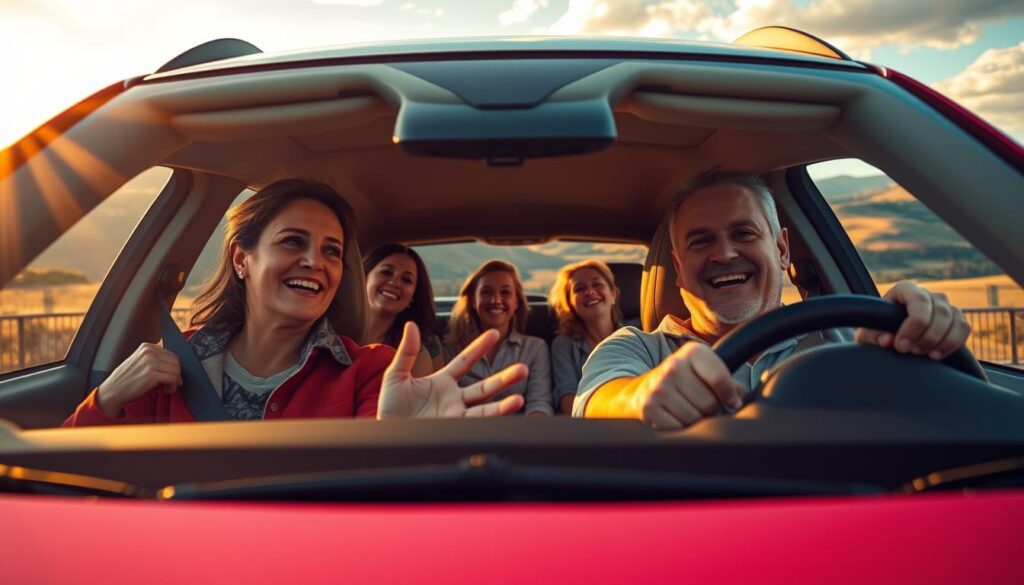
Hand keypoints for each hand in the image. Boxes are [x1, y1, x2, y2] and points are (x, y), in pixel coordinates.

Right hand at [97, 342, 181, 416]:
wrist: (113, 391)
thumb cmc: (127, 379)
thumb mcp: (140, 361)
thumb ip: (155, 358)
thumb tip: (176, 364)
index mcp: (147, 347)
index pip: (172, 355)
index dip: (175, 367)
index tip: (172, 377)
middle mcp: (149, 351)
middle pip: (176, 362)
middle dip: (177, 374)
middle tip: (171, 384)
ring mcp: (150, 362)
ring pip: (176, 370)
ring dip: (175, 381)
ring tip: (167, 387)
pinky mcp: (151, 374)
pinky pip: (173, 378)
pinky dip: (172, 386)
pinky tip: (166, 390)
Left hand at [377, 322, 526, 418]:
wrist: (384, 432)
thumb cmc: (389, 406)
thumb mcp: (396, 374)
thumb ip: (407, 351)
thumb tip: (411, 324)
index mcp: (442, 382)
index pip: (465, 361)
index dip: (479, 348)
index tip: (494, 333)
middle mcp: (453, 398)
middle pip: (484, 387)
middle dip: (504, 378)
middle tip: (523, 369)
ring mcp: (455, 415)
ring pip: (484, 408)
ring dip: (503, 404)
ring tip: (520, 398)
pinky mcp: (452, 429)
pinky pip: (475, 424)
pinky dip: (490, 420)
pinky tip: (502, 415)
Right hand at [632, 342, 743, 430]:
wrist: (647, 388)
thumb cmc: (686, 381)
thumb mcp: (706, 372)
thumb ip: (729, 383)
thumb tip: (739, 399)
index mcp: (693, 352)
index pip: (720, 379)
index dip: (730, 396)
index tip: (731, 401)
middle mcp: (673, 366)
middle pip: (710, 403)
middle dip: (712, 410)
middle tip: (704, 406)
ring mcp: (659, 387)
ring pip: (695, 418)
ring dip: (696, 421)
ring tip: (689, 411)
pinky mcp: (648, 407)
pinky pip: (677, 428)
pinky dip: (680, 428)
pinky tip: (676, 418)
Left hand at [855, 281, 970, 360]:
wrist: (889, 341)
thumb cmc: (877, 334)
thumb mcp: (869, 335)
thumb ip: (874, 336)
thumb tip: (887, 340)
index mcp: (905, 290)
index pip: (919, 301)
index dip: (913, 325)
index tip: (901, 346)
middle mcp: (928, 295)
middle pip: (941, 311)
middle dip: (928, 336)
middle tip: (912, 352)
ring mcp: (945, 306)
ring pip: (956, 320)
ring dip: (942, 341)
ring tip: (923, 355)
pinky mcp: (956, 321)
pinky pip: (964, 329)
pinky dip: (954, 343)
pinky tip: (937, 355)